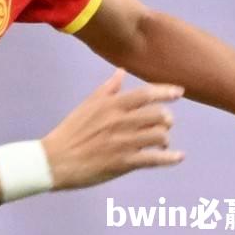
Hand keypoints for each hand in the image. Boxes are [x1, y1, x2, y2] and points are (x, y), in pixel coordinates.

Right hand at [41, 72, 183, 190]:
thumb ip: (108, 88)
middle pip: (158, 115)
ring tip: (161, 143)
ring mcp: (124, 143)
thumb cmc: (71, 132)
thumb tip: (121, 71)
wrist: (55, 160)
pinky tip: (178, 157)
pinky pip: (154, 159)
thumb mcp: (88, 105)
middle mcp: (120, 121)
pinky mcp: (124, 163)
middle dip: (166, 119)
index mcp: (111, 105)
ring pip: (159, 136)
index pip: (146, 94)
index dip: (165, 92)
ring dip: (165, 139)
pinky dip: (170, 158)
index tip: (179, 92)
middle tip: (164, 124)